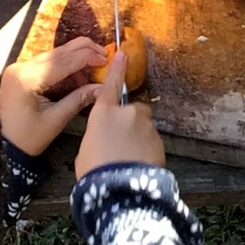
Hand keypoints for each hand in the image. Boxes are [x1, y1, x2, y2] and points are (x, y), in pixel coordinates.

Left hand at [0, 38, 105, 156]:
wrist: (1, 146)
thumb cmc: (27, 138)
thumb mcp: (55, 120)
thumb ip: (78, 99)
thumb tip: (102, 87)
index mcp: (28, 78)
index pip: (65, 61)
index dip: (88, 58)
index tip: (107, 59)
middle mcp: (22, 67)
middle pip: (59, 51)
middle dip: (84, 51)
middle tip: (104, 55)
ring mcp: (19, 67)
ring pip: (54, 54)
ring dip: (75, 58)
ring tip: (94, 66)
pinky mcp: (20, 72)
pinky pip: (46, 62)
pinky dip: (64, 64)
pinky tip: (77, 72)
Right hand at [74, 53, 165, 179]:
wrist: (121, 190)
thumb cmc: (94, 172)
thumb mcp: (84, 152)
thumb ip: (95, 138)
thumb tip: (102, 140)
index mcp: (103, 113)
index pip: (111, 85)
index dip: (117, 69)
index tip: (123, 53)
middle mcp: (127, 113)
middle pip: (132, 111)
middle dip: (130, 123)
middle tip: (120, 145)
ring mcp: (146, 126)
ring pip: (143, 127)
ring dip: (139, 138)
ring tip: (129, 161)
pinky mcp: (159, 141)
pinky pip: (152, 142)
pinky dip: (147, 151)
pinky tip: (139, 167)